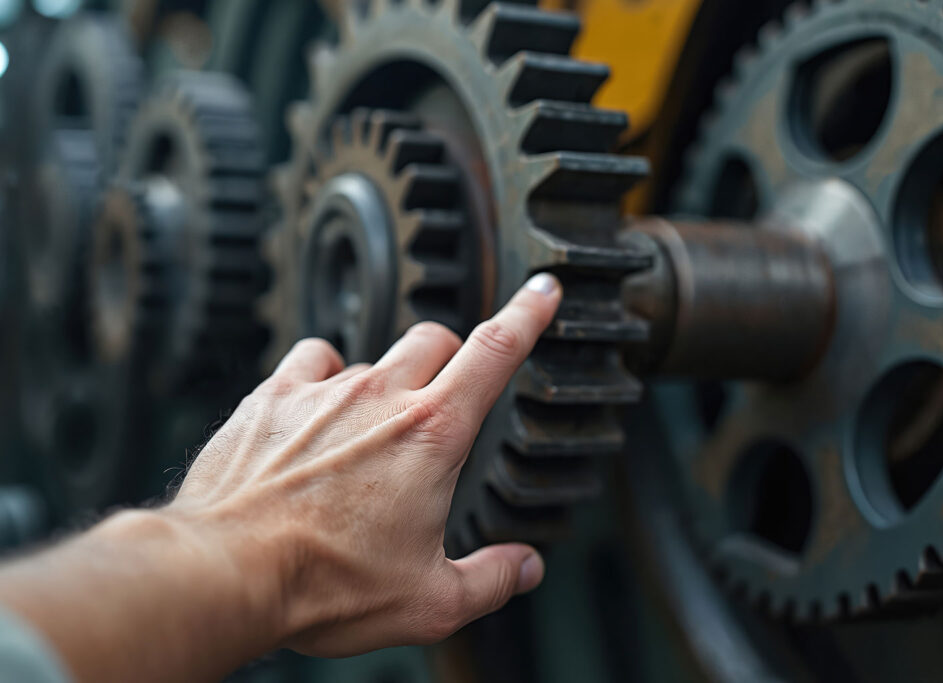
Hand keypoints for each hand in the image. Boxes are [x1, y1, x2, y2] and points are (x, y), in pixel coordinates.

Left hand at [167, 272, 561, 656]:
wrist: (227, 569)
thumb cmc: (326, 584)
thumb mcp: (429, 601)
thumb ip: (490, 580)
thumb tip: (526, 568)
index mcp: (432, 435)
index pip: (495, 351)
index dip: (528, 313)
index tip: (543, 289)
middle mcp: (381, 398)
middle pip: (436, 339)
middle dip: (452, 357)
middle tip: (445, 398)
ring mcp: (324, 391)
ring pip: (377, 354)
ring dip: (388, 380)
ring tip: (373, 432)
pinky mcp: (274, 395)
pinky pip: (315, 358)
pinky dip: (327, 375)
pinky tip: (320, 408)